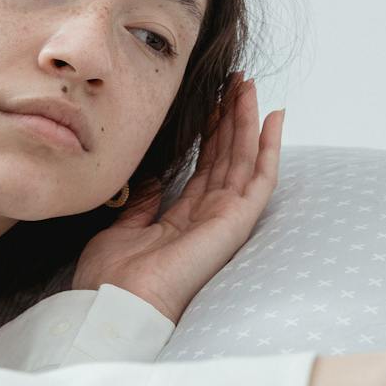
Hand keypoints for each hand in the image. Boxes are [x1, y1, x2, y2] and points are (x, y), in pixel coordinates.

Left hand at [72, 73, 283, 322]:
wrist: (116, 305)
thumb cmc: (112, 279)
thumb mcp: (123, 228)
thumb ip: (144, 202)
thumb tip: (153, 177)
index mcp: (182, 221)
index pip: (204, 169)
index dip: (209, 133)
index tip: (209, 100)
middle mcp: (208, 218)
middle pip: (227, 159)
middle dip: (231, 118)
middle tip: (234, 81)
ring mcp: (225, 220)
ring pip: (244, 160)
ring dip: (248, 120)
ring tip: (248, 85)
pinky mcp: (236, 222)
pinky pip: (261, 179)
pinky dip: (270, 148)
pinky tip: (273, 117)